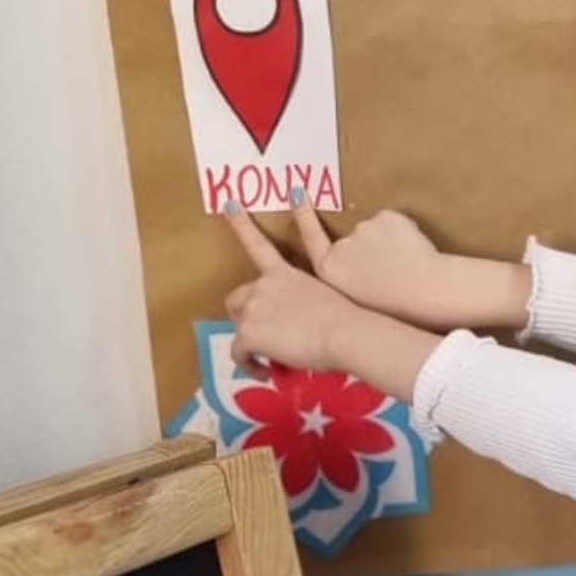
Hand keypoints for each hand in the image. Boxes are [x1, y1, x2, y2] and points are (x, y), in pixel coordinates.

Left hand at [224, 208, 360, 377]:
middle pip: (237, 299)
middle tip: (265, 333)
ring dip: (252, 342)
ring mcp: (254, 307)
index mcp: (285, 275)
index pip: (259, 245)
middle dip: (245, 316)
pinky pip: (240, 354)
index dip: (241, 224)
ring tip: (272, 358)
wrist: (346, 332)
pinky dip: (250, 365)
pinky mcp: (249, 332)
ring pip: (239, 328)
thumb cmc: (349, 319)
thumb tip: (309, 325)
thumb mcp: (326, 300)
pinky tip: (267, 371)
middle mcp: (265, 285)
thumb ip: (307, 304)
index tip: (227, 204)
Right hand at [289, 201, 530, 330]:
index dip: (303, 215)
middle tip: (392, 270)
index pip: (311, 238)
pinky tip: (414, 252)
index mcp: (329, 271)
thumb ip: (348, 279)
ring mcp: (363, 230)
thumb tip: (358, 264)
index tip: (296, 192)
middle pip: (353, 240)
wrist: (426, 293)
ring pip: (376, 231)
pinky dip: (404, 235)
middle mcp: (341, 248)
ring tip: (405, 266)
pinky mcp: (385, 218)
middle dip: (372, 252)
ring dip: (388, 243)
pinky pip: (394, 223)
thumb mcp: (356, 302)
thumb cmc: (395, 308)